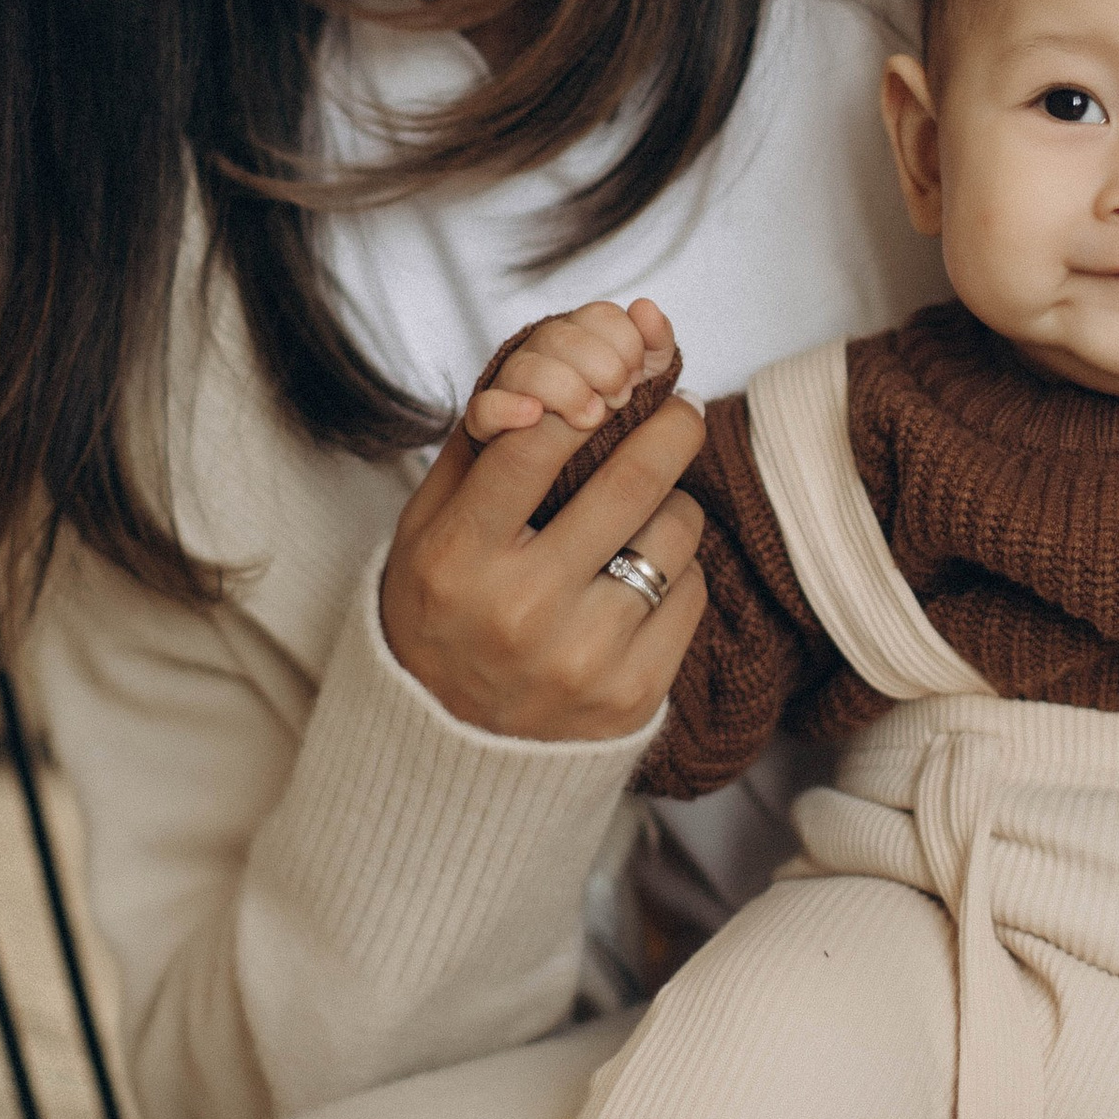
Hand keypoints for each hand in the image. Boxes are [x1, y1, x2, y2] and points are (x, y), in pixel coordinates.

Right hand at [382, 320, 704, 745]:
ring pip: (675, 532)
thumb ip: (479, 446)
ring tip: (646, 512)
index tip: (608, 381)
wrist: (448, 746)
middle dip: (669, 424)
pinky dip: (678, 571)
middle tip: (679, 408)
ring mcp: (582, 657)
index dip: (581, 394)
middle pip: (631, 479)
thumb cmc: (443, 609)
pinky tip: (642, 577)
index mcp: (458, 557)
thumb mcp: (427, 526)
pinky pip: (692, 593)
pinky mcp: (633, 695)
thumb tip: (549, 372)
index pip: (534, 441)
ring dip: (672, 504)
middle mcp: (519, 609)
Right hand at [464, 296, 675, 444]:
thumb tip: (645, 308)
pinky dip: (507, 409)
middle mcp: (543, 351)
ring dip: (565, 390)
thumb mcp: (644, 377)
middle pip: (562, 336)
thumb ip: (655, 343)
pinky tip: (533, 414)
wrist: (580, 467)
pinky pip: (483, 408)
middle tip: (619, 398)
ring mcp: (512, 384)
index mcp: (581, 334)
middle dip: (601, 367)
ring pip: (525, 369)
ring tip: (591, 417)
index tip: (637, 374)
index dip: (625, 342)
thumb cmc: (611, 410)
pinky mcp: (489, 421)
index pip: (600, 316)